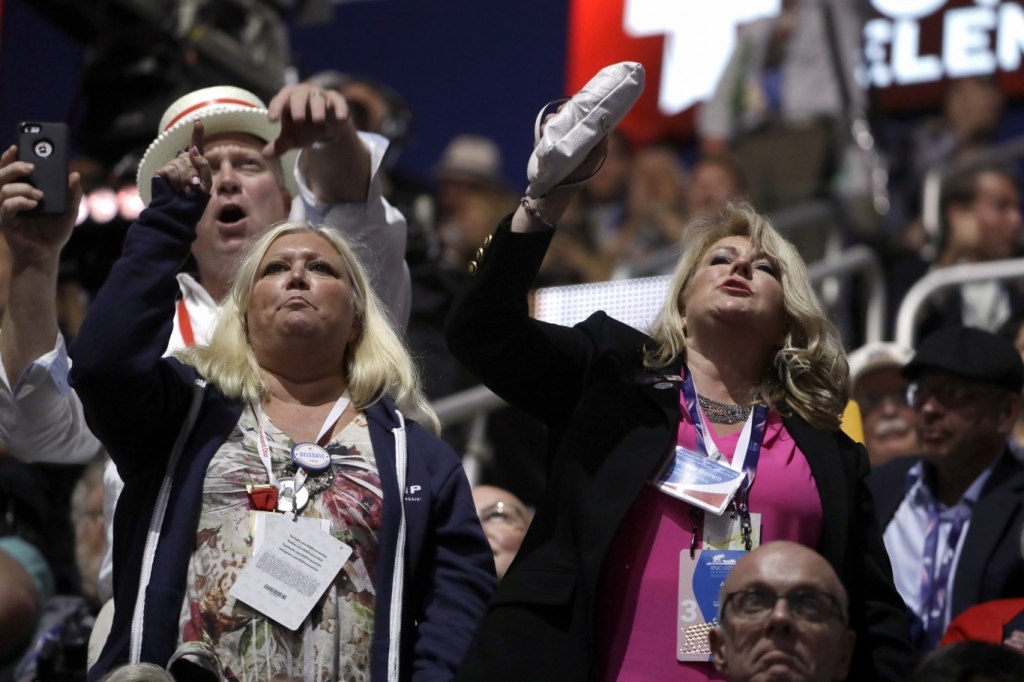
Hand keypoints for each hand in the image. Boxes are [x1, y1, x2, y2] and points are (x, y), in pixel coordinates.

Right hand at [0, 145, 81, 266]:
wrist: (47, 254)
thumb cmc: (54, 231)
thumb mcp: (69, 211)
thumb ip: (72, 194)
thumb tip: (75, 175)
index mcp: (23, 190)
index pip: (12, 169)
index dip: (11, 157)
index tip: (18, 146)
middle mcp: (11, 197)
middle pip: (2, 175)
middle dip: (14, 166)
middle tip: (31, 166)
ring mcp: (7, 209)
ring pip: (3, 189)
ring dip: (22, 188)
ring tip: (39, 194)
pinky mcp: (6, 221)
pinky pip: (7, 207)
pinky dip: (19, 202)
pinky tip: (33, 204)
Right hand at [154, 120, 211, 193]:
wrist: (179, 212)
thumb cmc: (194, 200)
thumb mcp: (206, 182)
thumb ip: (203, 165)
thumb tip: (193, 150)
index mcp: (194, 164)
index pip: (197, 146)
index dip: (197, 134)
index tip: (198, 122)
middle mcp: (182, 162)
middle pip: (192, 159)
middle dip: (195, 174)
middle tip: (192, 188)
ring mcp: (171, 165)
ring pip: (182, 165)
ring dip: (186, 181)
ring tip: (184, 191)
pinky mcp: (161, 171)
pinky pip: (172, 170)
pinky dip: (177, 182)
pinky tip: (175, 189)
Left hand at [263, 83, 353, 157]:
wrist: (326, 126)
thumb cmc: (304, 129)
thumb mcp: (292, 138)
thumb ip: (280, 145)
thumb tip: (265, 155)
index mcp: (288, 99)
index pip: (280, 99)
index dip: (276, 107)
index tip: (272, 120)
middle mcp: (303, 93)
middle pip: (299, 95)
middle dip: (298, 106)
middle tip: (298, 119)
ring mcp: (321, 95)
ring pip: (318, 97)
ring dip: (318, 108)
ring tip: (318, 120)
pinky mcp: (336, 100)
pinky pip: (338, 101)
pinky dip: (340, 109)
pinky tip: (341, 119)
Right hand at [540, 107, 608, 187]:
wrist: (558, 190)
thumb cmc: (578, 176)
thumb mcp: (593, 161)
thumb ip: (600, 147)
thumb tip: (606, 129)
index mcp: (583, 135)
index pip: (582, 113)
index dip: (580, 103)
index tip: (579, 97)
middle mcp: (569, 133)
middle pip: (565, 112)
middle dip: (564, 108)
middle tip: (564, 109)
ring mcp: (556, 137)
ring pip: (552, 119)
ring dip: (553, 119)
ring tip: (554, 124)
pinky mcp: (545, 143)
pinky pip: (543, 129)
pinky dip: (544, 128)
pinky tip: (546, 132)